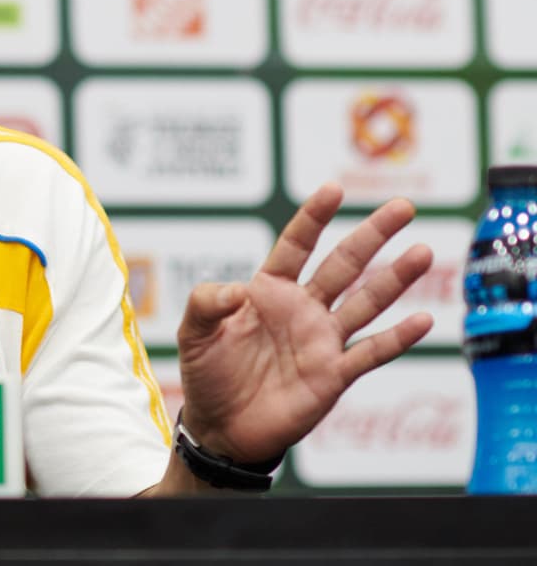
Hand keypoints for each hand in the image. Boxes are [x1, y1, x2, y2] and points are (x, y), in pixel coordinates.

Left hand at [175, 182, 433, 464]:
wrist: (221, 428)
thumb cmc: (207, 373)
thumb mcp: (194, 332)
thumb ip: (208, 302)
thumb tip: (239, 289)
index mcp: (268, 290)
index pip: (296, 245)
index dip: (314, 217)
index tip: (334, 190)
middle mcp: (302, 308)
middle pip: (343, 264)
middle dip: (372, 234)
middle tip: (403, 207)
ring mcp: (322, 340)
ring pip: (365, 302)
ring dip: (395, 278)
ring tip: (423, 252)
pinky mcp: (334, 374)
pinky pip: (370, 353)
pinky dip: (397, 339)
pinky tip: (421, 320)